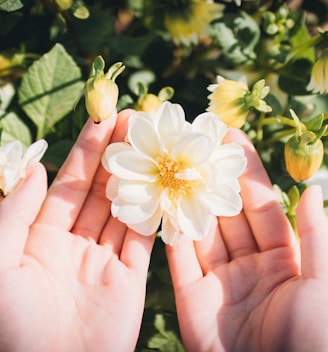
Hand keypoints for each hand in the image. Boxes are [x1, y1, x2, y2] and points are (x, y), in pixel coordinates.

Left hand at [0, 111, 154, 351]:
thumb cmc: (13, 326)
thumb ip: (15, 213)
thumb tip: (38, 170)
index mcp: (41, 234)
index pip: (70, 181)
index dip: (86, 149)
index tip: (102, 118)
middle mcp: (75, 240)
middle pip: (101, 188)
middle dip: (117, 155)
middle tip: (134, 122)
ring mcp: (105, 257)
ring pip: (125, 208)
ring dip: (139, 178)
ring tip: (154, 146)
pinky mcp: (130, 277)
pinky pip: (144, 240)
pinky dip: (154, 214)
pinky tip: (165, 187)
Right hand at [166, 128, 327, 351]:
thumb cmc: (314, 338)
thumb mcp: (324, 283)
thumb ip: (316, 236)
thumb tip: (311, 190)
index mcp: (282, 257)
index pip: (260, 204)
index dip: (246, 171)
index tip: (231, 138)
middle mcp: (248, 264)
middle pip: (227, 212)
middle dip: (213, 178)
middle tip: (197, 144)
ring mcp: (218, 279)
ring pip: (200, 231)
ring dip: (188, 200)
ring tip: (174, 166)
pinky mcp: (192, 297)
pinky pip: (179, 260)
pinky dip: (170, 234)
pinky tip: (161, 205)